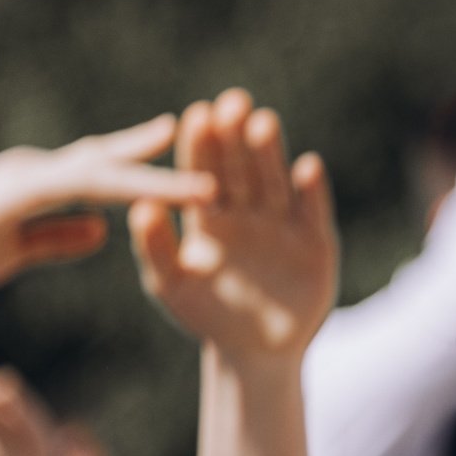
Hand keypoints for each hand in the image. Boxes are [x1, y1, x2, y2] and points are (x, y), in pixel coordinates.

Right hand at [0, 117, 214, 298]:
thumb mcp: (15, 252)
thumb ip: (58, 238)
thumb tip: (102, 231)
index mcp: (39, 186)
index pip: (103, 173)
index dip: (145, 169)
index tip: (189, 166)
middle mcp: (41, 171)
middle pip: (115, 159)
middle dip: (167, 158)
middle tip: (220, 149)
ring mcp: (31, 174)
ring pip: (111, 169)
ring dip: (164, 177)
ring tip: (216, 183)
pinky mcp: (23, 188)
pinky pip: (89, 185)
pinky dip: (133, 188)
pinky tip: (165, 195)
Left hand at [130, 90, 337, 366]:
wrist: (256, 353)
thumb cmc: (207, 317)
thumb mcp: (171, 285)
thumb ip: (155, 246)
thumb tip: (138, 204)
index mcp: (209, 215)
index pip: (204, 170)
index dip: (202, 143)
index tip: (197, 114)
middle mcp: (247, 211)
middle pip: (242, 166)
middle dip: (237, 135)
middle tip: (232, 101)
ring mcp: (283, 223)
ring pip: (275, 179)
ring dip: (270, 152)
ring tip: (264, 122)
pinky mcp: (316, 241)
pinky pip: (312, 210)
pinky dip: (311, 190)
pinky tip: (307, 167)